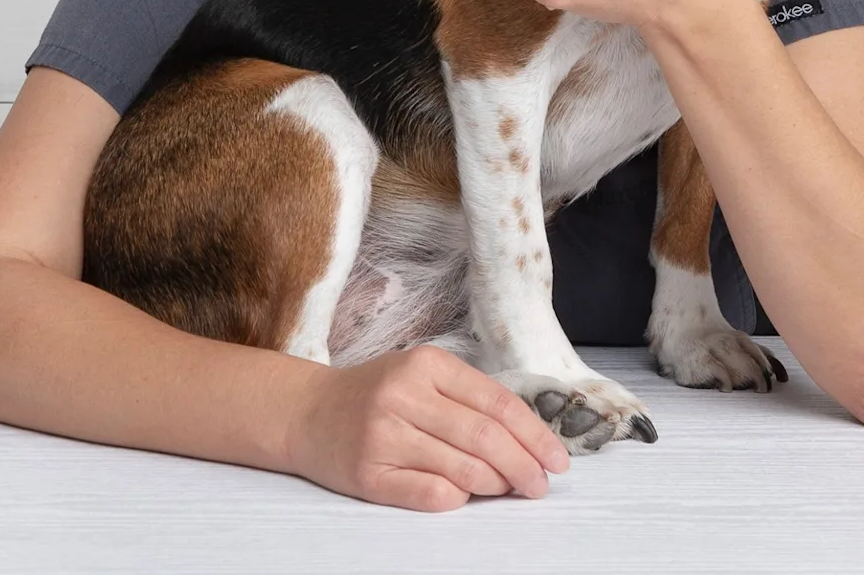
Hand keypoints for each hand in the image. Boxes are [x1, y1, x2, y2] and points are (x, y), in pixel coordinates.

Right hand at [282, 345, 569, 510]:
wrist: (306, 412)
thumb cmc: (375, 395)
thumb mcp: (420, 377)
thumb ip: (467, 400)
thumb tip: (527, 441)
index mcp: (424, 363)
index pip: (495, 401)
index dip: (534, 433)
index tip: (557, 458)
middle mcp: (403, 394)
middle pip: (484, 437)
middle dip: (524, 466)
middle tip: (540, 485)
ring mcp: (384, 434)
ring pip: (463, 469)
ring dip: (496, 485)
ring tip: (509, 490)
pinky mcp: (368, 474)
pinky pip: (430, 494)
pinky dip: (458, 499)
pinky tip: (466, 497)